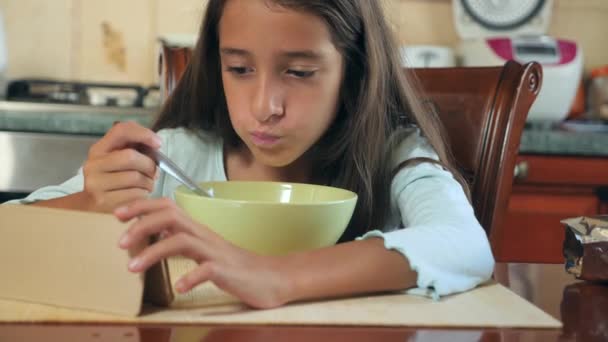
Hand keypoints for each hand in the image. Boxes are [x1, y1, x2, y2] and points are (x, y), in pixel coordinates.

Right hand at [82, 121, 160, 211]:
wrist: (93, 208)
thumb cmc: (114, 181)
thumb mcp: (119, 161)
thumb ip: (134, 148)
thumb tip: (156, 144)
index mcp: (98, 149)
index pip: (120, 131)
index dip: (142, 133)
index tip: (158, 143)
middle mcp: (93, 165)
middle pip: (131, 157)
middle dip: (149, 165)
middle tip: (154, 173)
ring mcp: (96, 184)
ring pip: (136, 178)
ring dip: (149, 182)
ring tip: (146, 186)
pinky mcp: (104, 202)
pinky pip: (135, 195)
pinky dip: (144, 195)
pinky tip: (139, 196)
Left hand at [114, 198, 291, 308]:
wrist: (270, 278)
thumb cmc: (234, 266)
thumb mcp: (203, 250)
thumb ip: (181, 239)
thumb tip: (154, 233)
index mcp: (197, 230)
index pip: (167, 207)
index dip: (141, 207)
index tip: (117, 214)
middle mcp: (204, 236)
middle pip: (171, 217)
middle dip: (142, 224)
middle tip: (119, 241)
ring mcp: (215, 252)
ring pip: (181, 241)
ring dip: (154, 251)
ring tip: (132, 268)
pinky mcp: (226, 271)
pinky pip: (206, 270)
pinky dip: (190, 277)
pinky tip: (180, 287)